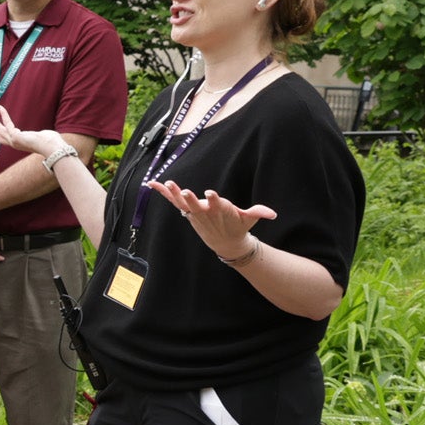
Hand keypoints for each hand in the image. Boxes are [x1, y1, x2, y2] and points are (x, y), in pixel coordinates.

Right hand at [0, 106, 62, 161]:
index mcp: (18, 144)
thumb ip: (34, 136)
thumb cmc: (48, 143)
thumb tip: (40, 135)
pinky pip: (7, 123)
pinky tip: (0, 108)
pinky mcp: (16, 136)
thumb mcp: (38, 138)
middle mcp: (14, 144)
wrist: (52, 147)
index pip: (3, 139)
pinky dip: (3, 114)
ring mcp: (14, 141)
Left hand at [150, 180, 274, 258]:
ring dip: (174, 193)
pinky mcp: (187, 211)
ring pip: (182, 203)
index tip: (210, 193)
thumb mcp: (249, 219)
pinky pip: (173, 201)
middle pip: (196, 205)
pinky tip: (151, 183)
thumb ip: (258, 213)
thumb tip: (273, 214)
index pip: (217, 205)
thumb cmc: (238, 225)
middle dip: (190, 199)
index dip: (214, 200)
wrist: (225, 242)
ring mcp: (194, 212)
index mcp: (221, 211)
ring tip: (167, 182)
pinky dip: (163, 192)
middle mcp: (205, 212)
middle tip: (184, 192)